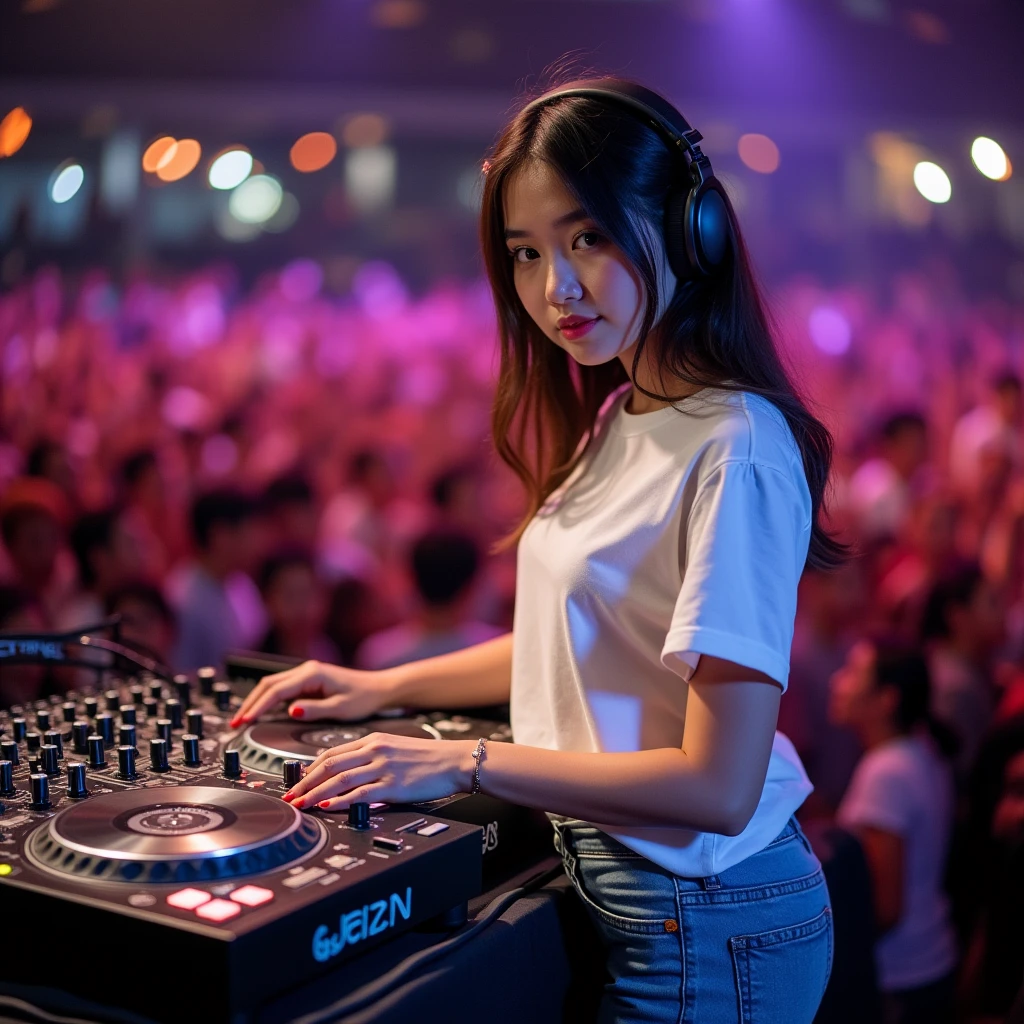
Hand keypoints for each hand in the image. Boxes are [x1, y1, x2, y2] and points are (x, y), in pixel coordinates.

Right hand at [230, 660, 397, 727]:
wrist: (378, 689)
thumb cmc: (364, 698)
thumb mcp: (341, 708)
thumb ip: (315, 710)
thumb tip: (291, 711)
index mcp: (312, 674)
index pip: (276, 690)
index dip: (258, 706)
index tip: (244, 720)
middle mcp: (306, 670)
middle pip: (268, 684)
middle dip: (250, 703)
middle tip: (235, 723)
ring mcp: (305, 675)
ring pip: (272, 685)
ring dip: (256, 700)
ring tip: (242, 719)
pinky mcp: (307, 682)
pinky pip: (281, 689)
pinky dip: (267, 699)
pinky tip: (259, 712)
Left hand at [283, 733, 475, 810]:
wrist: (455, 761)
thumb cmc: (428, 757)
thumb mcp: (394, 748)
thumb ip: (369, 758)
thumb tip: (346, 776)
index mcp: (372, 740)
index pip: (331, 752)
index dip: (308, 768)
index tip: (296, 781)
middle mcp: (374, 750)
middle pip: (329, 765)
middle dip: (305, 782)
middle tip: (290, 796)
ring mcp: (383, 767)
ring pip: (340, 779)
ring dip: (315, 793)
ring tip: (301, 805)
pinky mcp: (393, 785)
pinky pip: (360, 794)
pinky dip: (340, 801)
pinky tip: (328, 807)